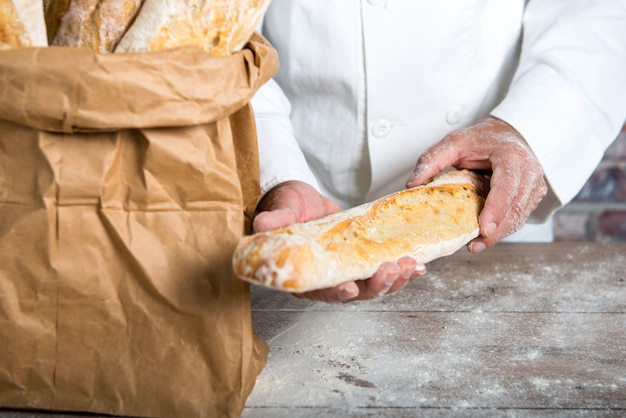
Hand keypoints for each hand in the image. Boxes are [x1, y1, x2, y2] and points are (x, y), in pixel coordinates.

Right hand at [253, 181, 426, 302]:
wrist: (301, 199)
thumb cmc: (287, 207)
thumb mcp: (282, 209)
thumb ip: (277, 220)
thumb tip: (262, 224)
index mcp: (306, 274)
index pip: (321, 290)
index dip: (336, 292)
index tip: (349, 287)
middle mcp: (328, 278)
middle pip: (356, 292)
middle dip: (377, 285)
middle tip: (392, 270)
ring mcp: (347, 269)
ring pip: (374, 284)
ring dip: (394, 278)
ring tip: (411, 266)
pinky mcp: (362, 258)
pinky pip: (383, 268)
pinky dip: (401, 267)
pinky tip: (417, 264)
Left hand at [406, 116, 547, 252]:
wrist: (507, 135)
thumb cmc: (483, 138)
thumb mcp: (454, 142)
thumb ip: (432, 160)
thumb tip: (413, 183)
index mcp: (512, 156)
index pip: (506, 188)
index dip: (496, 211)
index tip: (484, 230)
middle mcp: (529, 172)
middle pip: (515, 209)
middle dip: (495, 231)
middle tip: (474, 245)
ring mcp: (534, 186)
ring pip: (519, 217)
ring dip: (499, 234)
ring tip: (475, 244)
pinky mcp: (532, 197)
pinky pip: (519, 217)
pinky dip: (502, 228)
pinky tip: (484, 235)